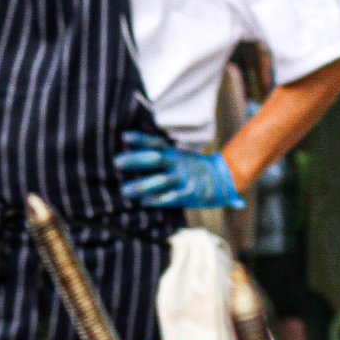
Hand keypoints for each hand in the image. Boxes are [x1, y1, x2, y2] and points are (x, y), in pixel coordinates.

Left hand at [113, 132, 244, 209]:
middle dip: (136, 160)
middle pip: (155, 159)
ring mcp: (183, 178)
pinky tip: (144, 202)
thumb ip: (159, 154)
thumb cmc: (191, 168)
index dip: (141, 139)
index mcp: (174, 153)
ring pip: (160, 181)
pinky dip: (158, 199)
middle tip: (116, 161)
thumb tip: (131, 144)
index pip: (156, 143)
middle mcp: (178, 163)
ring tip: (125, 190)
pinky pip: (172, 197)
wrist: (223, 179)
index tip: (124, 136)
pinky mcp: (189, 194)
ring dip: (142, 185)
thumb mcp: (178, 156)